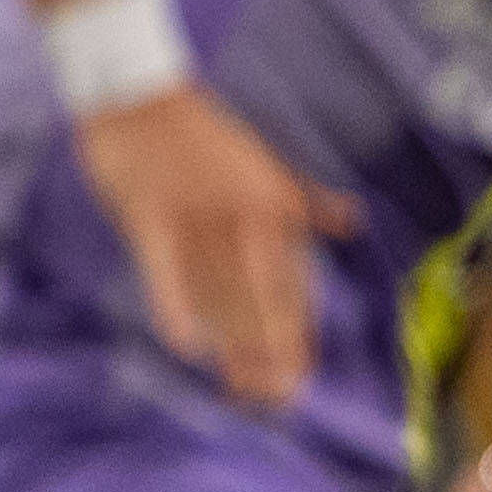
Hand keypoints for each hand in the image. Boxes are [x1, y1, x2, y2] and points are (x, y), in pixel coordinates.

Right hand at [74, 85, 354, 408]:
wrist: (140, 93)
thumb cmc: (204, 135)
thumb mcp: (269, 166)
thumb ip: (309, 203)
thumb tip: (350, 221)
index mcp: (274, 210)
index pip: (291, 283)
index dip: (296, 332)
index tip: (301, 375)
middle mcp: (243, 220)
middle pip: (261, 297)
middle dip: (272, 350)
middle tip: (277, 397)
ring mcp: (197, 219)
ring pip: (221, 294)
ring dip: (234, 343)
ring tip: (242, 386)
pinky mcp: (150, 218)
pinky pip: (165, 271)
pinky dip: (176, 306)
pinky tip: (188, 345)